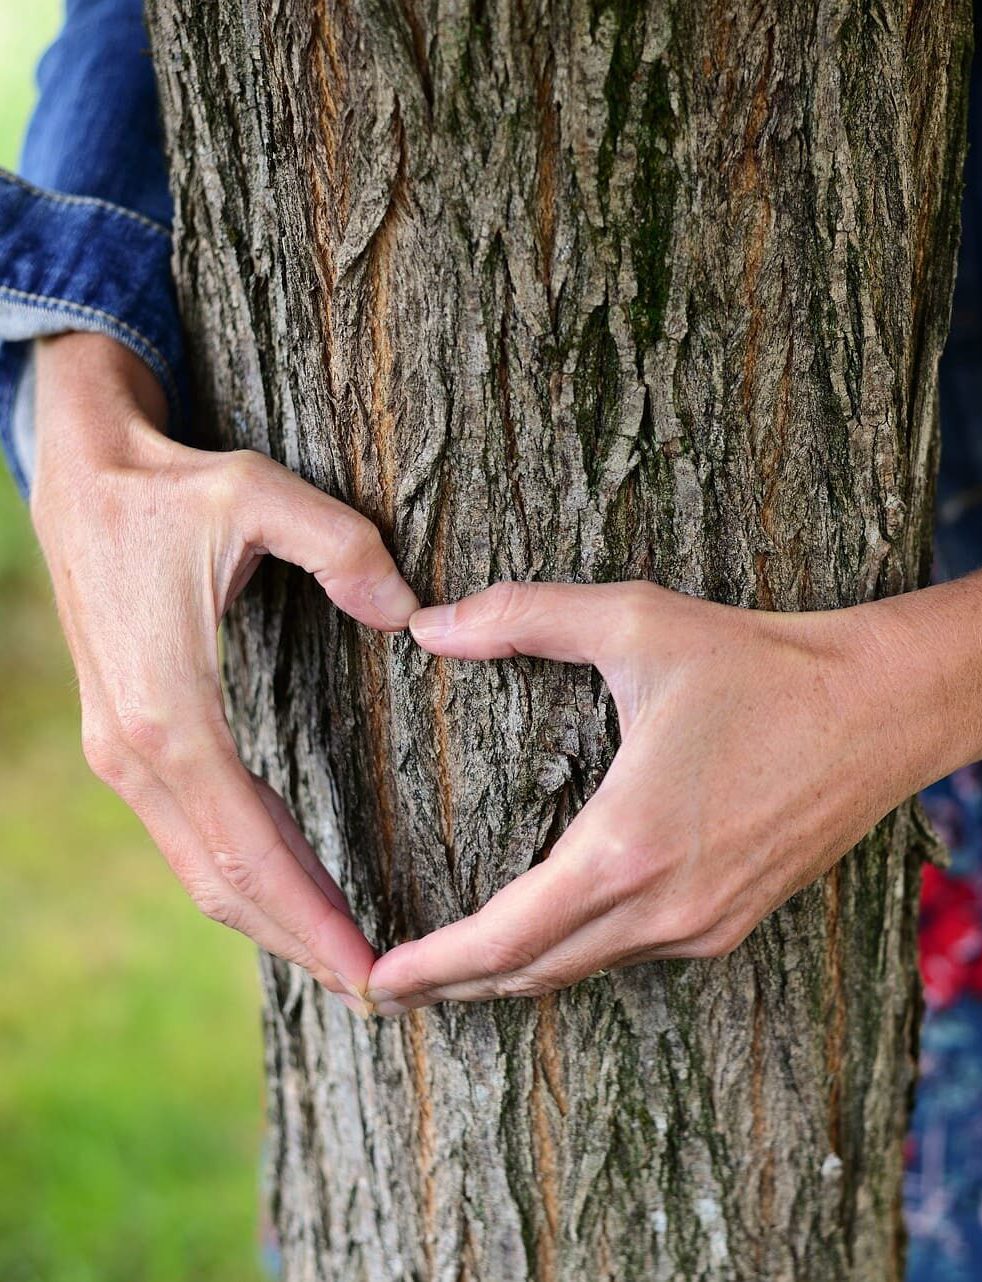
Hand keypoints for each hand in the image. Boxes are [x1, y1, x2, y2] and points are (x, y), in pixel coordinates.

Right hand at [30, 332, 418, 1011]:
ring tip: (342, 962)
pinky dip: (244, 879)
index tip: (371, 966)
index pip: (248, 843)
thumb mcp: (262, 494)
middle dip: (298, 940)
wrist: (83, 474)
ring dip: (271, 920)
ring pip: (201, 869)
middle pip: (222, 879)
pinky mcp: (130, 742)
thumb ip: (343, 548)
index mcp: (168, 710)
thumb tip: (411, 615)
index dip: (311, 911)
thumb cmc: (175, 487)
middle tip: (375, 992)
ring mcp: (123, 753)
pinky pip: (193, 835)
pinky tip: (292, 895)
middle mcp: (134, 751)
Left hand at [364, 579, 939, 1011]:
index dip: (430, 967)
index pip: (502, 939)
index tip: (373, 981)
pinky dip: (577, 954)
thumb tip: (427, 625)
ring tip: (457, 964)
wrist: (883, 708)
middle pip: (532, 973)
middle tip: (393, 984)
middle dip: (455, 982)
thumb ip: (525, 617)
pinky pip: (634, 955)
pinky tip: (556, 928)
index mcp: (624, 848)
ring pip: (583, 971)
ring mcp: (705, 925)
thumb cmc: (761, 664)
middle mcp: (663, 909)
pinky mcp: (735, 921)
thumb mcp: (637, 624)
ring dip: (514, 972)